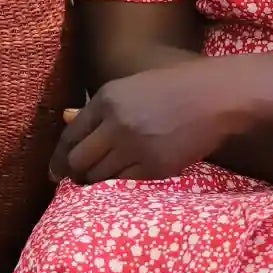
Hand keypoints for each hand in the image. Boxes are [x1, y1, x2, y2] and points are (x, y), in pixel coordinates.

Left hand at [52, 61, 241, 183]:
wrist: (217, 98)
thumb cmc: (176, 88)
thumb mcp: (132, 87)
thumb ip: (98, 107)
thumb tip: (66, 117)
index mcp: (107, 98)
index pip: (70, 136)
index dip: (59, 157)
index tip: (55, 171)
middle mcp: (116, 122)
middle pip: (78, 161)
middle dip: (74, 174)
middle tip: (77, 181)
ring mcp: (135, 146)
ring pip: (99, 177)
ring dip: (97, 182)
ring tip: (103, 182)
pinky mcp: (155, 166)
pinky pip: (124, 184)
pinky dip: (120, 185)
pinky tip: (125, 182)